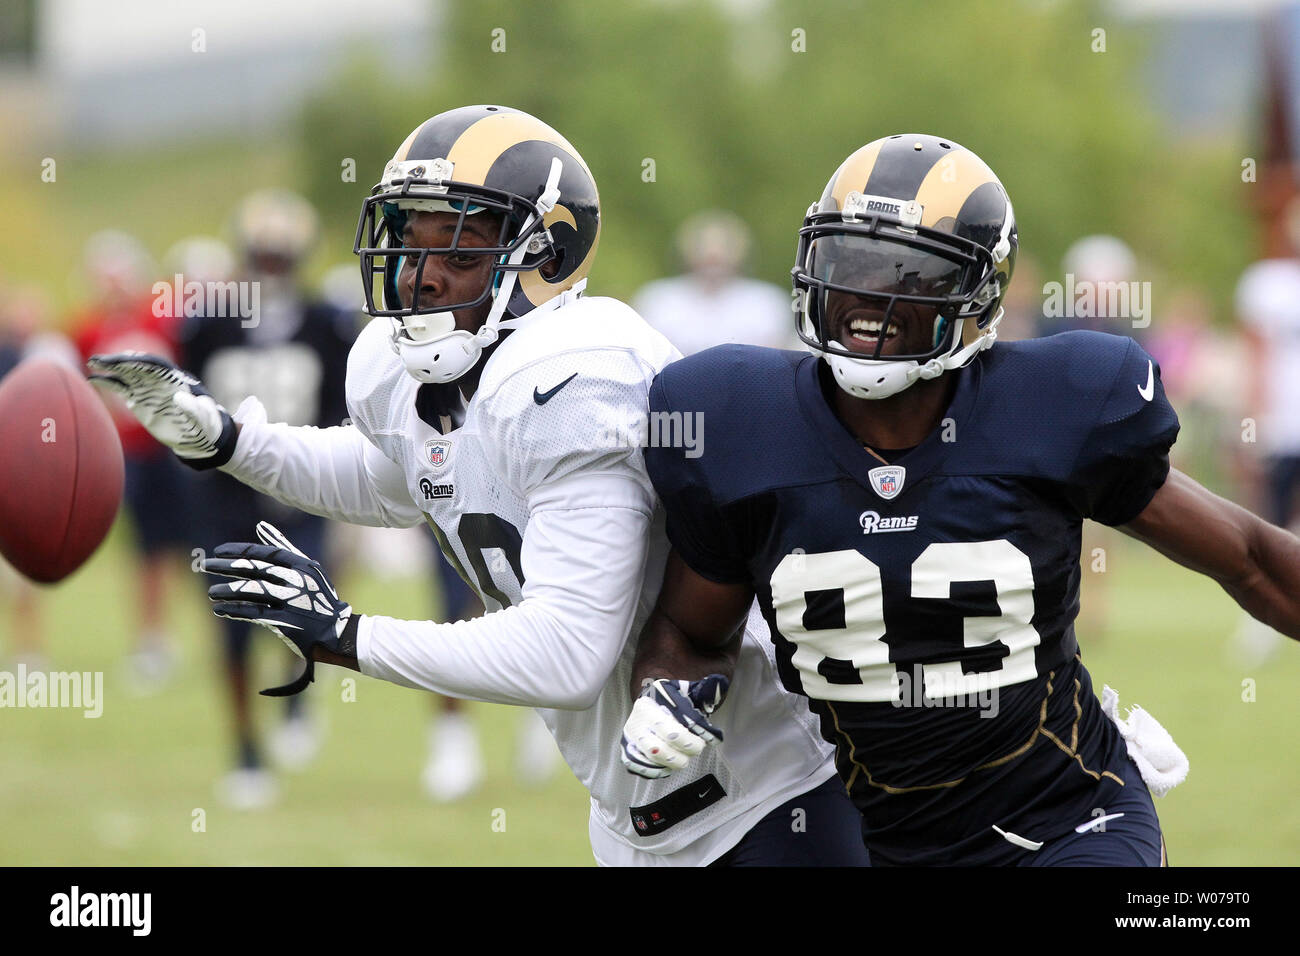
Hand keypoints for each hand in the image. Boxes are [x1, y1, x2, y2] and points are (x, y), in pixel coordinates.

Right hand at [86, 352, 236, 467]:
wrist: (196, 437)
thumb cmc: (204, 425)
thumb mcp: (202, 419)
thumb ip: (193, 409)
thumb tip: (179, 398)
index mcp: (175, 381)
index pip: (157, 366)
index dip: (143, 361)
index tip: (128, 359)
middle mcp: (159, 381)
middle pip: (138, 366)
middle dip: (121, 361)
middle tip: (101, 359)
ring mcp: (147, 389)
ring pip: (127, 373)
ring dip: (111, 367)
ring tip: (92, 362)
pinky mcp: (138, 399)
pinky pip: (121, 387)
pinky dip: (108, 382)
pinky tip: (93, 379)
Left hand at [203, 522, 357, 696]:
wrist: (337, 631)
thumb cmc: (317, 597)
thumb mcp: (305, 568)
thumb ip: (282, 547)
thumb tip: (260, 526)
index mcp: (301, 565)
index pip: (265, 553)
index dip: (239, 551)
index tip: (218, 551)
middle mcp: (296, 580)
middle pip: (256, 569)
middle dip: (227, 566)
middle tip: (205, 565)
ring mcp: (291, 601)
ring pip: (252, 591)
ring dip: (228, 591)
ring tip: (211, 592)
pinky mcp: (286, 622)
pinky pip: (255, 613)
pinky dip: (235, 610)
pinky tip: (220, 609)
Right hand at [620, 675, 728, 778]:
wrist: (652, 703)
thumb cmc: (672, 699)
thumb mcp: (686, 691)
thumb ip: (704, 690)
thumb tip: (719, 683)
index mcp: (648, 706)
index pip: (671, 733)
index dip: (690, 743)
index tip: (701, 742)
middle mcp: (635, 724)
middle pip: (659, 751)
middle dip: (682, 756)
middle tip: (693, 751)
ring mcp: (631, 740)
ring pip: (652, 762)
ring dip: (673, 764)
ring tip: (683, 757)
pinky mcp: (629, 753)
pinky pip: (644, 769)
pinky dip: (660, 770)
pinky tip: (670, 763)